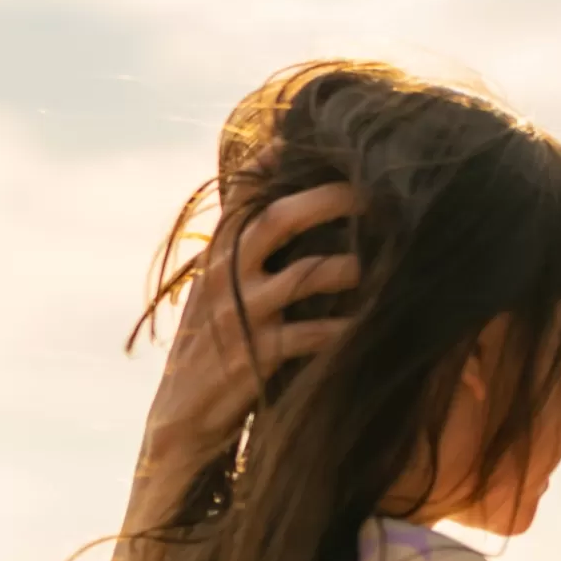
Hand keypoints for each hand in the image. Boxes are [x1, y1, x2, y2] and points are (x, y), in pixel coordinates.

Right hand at [135, 169, 361, 475]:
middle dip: (329, 199)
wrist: (179, 422)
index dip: (273, 163)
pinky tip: (371, 324)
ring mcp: (238, 316)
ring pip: (302, 274)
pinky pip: (310, 335)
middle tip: (374, 192)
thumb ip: (243, 262)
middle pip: (277, 218)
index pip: (241, 195)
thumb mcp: (214, 299)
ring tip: (382, 263)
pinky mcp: (254, 358)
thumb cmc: (210, 355)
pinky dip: (344, 328)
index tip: (307, 138)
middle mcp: (222, 278)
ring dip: (348, 266)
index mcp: (214, 258)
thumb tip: (289, 221)